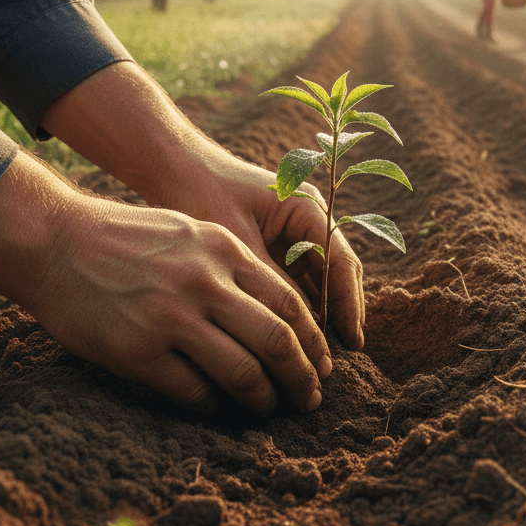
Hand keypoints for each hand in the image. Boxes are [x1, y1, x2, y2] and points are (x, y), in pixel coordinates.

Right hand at [0, 152, 328, 414]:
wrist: (57, 242)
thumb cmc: (129, 238)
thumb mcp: (194, 233)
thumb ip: (235, 265)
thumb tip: (280, 313)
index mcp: (225, 251)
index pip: (289, 304)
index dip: (313, 341)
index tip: (322, 365)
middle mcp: (206, 284)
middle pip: (277, 341)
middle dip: (302, 377)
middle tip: (311, 400)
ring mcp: (172, 319)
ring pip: (242, 373)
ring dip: (264, 399)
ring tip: (270, 409)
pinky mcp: (138, 352)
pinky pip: (193, 391)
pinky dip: (214, 406)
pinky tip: (218, 409)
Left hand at [147, 149, 365, 350]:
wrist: (173, 167)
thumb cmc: (202, 194)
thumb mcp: (236, 244)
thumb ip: (268, 283)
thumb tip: (294, 331)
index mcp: (307, 208)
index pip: (341, 262)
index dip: (348, 304)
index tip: (352, 341)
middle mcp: (309, 220)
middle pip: (338, 273)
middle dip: (341, 314)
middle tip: (339, 358)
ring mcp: (294, 232)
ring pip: (319, 280)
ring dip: (321, 314)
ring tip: (319, 356)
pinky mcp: (276, 244)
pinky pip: (296, 279)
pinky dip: (298, 306)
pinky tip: (294, 338)